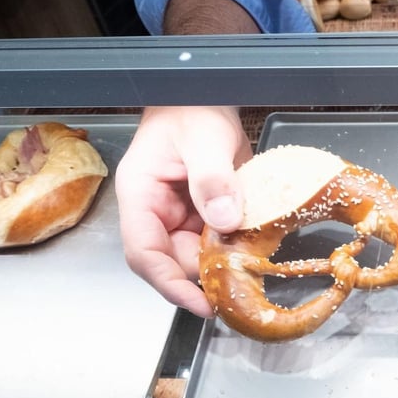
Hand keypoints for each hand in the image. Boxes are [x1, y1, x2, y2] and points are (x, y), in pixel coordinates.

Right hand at [115, 105, 252, 316]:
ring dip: (223, 265)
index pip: (144, 254)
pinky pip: (217, 241)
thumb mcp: (204, 139)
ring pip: (198, 256)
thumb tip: (225, 220)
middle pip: (174, 262)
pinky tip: (256, 251)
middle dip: (204, 278)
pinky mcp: (206, 214)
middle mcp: (157, 212)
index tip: (200, 304)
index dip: (170, 284)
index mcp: (141, 196)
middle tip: (241, 288)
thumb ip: (212, 179)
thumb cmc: (192, 108)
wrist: (207, 94)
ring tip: (252, 271)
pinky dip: (235, 249)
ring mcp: (181, 215)